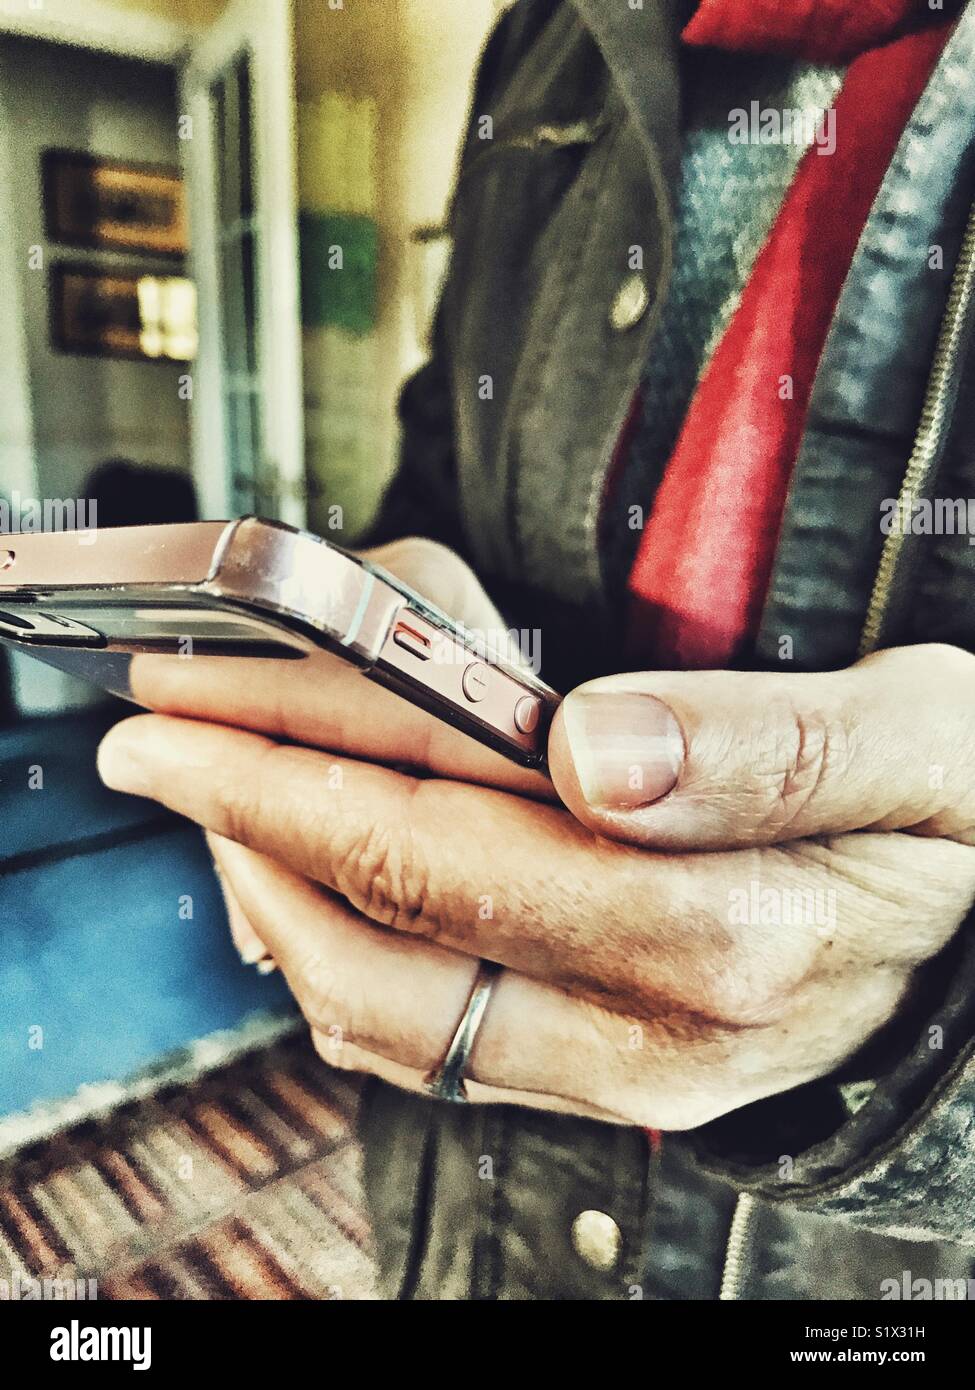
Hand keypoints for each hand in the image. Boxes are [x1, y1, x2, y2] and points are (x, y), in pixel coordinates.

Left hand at [96, 542, 974, 1127]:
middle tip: (157, 745)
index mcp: (735, 929)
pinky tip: (312, 888)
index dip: (298, 768)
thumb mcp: (927, 740)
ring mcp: (625, 1071)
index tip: (197, 704)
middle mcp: (663, 1030)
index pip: (452, 848)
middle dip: (247, 826)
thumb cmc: (956, 813)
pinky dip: (339, 962)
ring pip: (387, 1014)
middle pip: (390, 937)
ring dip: (274, 906)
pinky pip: (429, 1041)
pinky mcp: (605, 1074)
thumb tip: (595, 747)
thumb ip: (774, 744)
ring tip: (218, 807)